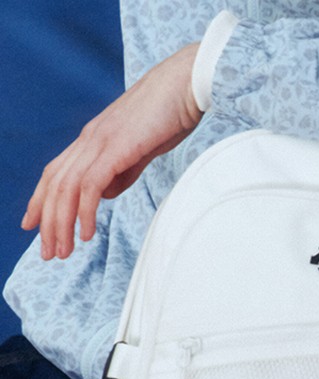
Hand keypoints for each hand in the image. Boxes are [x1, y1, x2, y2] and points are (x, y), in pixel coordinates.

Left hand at [21, 42, 201, 259]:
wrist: (185, 84)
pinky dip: (85, 212)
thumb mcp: (140, 150)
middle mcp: (89, 139)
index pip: (56, 173)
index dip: (40, 201)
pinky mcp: (116, 147)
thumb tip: (106, 194)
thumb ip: (121, 172)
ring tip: (65, 252)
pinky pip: (90, 186)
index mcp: (92, 138)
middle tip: (50, 253)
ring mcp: (100, 142)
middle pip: (54, 185)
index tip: (34, 227)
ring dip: (62, 224)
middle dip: (48, 223)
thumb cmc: (169, 115)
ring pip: (67, 189)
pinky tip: (87, 234)